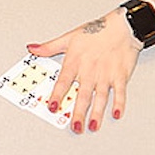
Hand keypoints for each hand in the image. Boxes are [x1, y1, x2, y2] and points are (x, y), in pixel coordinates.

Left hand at [28, 7, 141, 132]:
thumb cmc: (96, 31)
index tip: (52, 107)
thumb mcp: (69, 37)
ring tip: (92, 126)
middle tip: (75, 127)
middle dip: (78, 113)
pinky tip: (116, 114)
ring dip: (96, 113)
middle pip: (82, 95)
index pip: (64, 82)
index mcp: (75, 62)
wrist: (122, 27)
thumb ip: (49, 47)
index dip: (57, 95)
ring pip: (100, 97)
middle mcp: (90, 70)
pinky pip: (119, 92)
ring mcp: (105, 74)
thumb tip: (32, 49)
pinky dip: (119, 103)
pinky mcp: (120, 76)